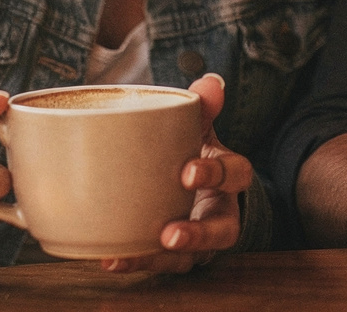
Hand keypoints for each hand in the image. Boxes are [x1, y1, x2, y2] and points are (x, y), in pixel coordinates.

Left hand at [102, 73, 254, 273]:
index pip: (236, 175)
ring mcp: (199, 241)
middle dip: (198, 234)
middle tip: (170, 232)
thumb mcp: (200, 129)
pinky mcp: (174, 257)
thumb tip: (211, 81)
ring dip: (161, 259)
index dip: (217, 174)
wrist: (194, 187)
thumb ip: (202, 107)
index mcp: (228, 178)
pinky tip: (110, 258)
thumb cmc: (193, 153)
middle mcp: (219, 214)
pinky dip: (135, 262)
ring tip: (132, 255)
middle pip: (222, 231)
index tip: (189, 172)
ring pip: (189, 259)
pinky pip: (159, 266)